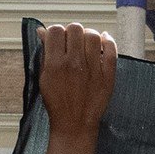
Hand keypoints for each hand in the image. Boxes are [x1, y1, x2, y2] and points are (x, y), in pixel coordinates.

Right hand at [36, 23, 115, 153]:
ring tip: (87, 43)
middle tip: (73, 41)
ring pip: (93, 36)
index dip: (56, 31)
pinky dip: (108, 41)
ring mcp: (93, 69)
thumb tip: (42, 31)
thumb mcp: (43, 78)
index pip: (55, 30)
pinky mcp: (108, 75)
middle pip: (75, 28)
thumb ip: (44, 54)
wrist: (75, 124)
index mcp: (54, 64)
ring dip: (89, 35)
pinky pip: (111, 50)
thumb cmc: (57, 102)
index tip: (59, 39)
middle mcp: (74, 64)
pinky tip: (103, 41)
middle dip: (72, 32)